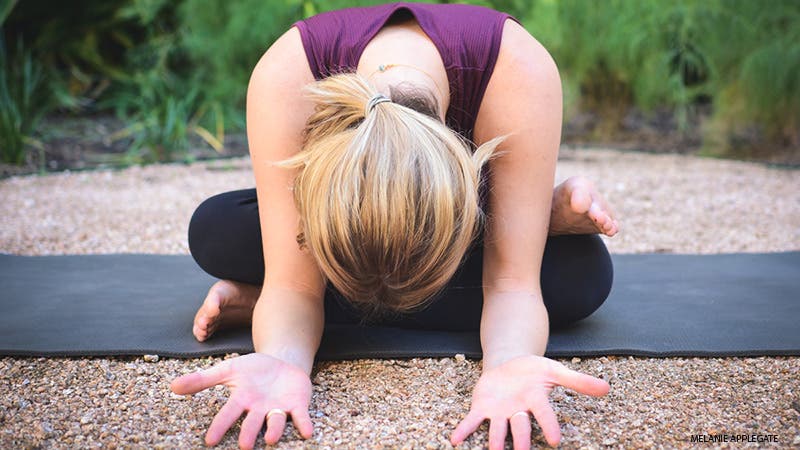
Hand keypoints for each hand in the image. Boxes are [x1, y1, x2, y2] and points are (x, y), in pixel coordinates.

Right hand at [170, 352, 313, 448]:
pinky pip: (301, 417)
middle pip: (253, 423)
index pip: (228, 414)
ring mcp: (279, 408)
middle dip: (249, 434)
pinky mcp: (297, 405)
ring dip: (275, 430)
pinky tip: (307, 432)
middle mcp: (259, 409)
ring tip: (271, 438)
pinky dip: (304, 424)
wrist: (282, 362)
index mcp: (242, 400)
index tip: (209, 440)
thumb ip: (202, 380)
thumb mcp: (228, 369)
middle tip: (245, 447)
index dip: (220, 426)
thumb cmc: (252, 370)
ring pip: (276, 422)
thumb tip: (172, 386)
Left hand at [450, 355, 608, 448]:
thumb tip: (607, 388)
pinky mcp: (481, 408)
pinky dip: (463, 430)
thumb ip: (578, 381)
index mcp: (536, 402)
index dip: (549, 426)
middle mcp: (518, 412)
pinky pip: (472, 421)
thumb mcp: (555, 371)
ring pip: (497, 431)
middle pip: (520, 429)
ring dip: (494, 442)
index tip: (555, 440)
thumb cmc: (534, 372)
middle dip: (520, 442)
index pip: (545, 415)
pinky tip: (455, 439)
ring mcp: (498, 413)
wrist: (509, 366)